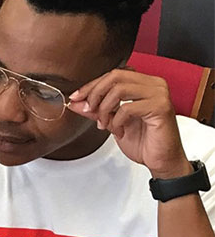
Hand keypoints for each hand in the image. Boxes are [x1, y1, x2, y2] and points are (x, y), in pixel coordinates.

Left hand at [70, 69, 191, 177]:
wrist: (161, 160)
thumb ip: (96, 110)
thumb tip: (75, 102)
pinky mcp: (161, 107)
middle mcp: (154, 85)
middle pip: (115, 77)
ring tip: (105, 124)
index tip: (76, 98)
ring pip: (119, 89)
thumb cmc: (144, 142)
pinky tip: (119, 131)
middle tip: (88, 110)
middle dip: (95, 93)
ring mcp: (159, 94)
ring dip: (105, 109)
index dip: (92, 85)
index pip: (114, 75)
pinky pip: (127, 108)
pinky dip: (117, 121)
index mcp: (144, 84)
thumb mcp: (112, 122)